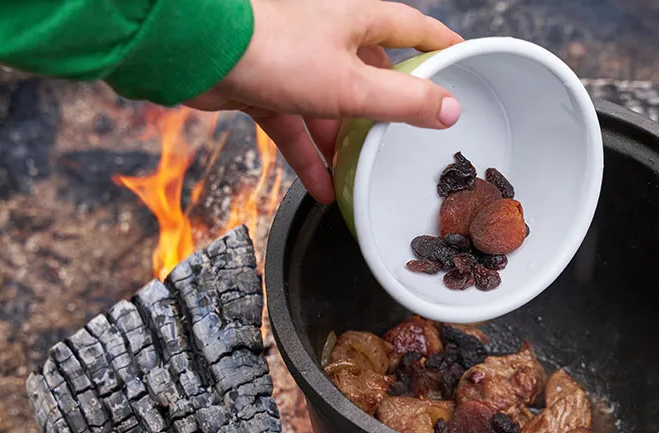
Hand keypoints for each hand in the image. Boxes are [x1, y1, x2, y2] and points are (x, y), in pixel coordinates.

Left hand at [184, 0, 463, 203]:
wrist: (199, 54)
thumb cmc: (272, 50)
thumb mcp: (352, 84)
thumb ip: (404, 100)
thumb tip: (449, 109)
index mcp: (355, 19)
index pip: (410, 27)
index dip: (437, 44)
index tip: (458, 59)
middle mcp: (326, 35)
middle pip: (370, 71)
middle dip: (386, 107)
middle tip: (407, 135)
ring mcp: (294, 61)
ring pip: (331, 105)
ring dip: (344, 141)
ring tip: (361, 173)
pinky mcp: (265, 85)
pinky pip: (295, 125)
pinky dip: (308, 155)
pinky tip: (321, 187)